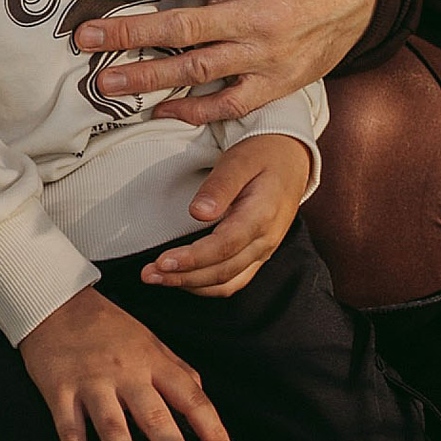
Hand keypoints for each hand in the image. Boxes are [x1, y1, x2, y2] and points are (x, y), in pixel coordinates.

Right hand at [17, 287, 234, 440]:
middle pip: (153, 417)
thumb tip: (202, 398)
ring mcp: (91, 383)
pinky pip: (70, 430)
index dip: (209, 426)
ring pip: (113, 428)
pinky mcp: (59, 391)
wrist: (54, 302)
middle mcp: (125, 372)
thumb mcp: (149, 340)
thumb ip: (176, 369)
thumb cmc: (108, 326)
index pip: (189, 395)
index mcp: (152, 360)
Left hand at [73, 0, 380, 122]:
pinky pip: (232, 103)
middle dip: (126, 33)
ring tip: (106, 83)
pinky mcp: (278, 82)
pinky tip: (164, 109)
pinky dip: (197, 110)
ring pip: (198, 70)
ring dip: (148, 79)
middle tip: (83, 38)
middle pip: (179, 28)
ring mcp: (266, 55)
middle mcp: (255, 16)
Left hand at [143, 133, 314, 297]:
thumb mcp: (240, 160)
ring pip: (227, 282)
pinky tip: (182, 278)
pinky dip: (206, 286)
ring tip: (158, 278)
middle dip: (183, 277)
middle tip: (148, 274)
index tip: (162, 262)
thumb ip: (220, 186)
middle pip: (223, 271)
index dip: (192, 258)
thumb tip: (198, 212)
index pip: (225, 246)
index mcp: (262, 215)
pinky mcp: (257, 255)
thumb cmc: (263, 155)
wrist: (292, 158)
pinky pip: (233, 280)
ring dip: (190, 285)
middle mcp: (266, 239)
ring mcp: (263, 250)